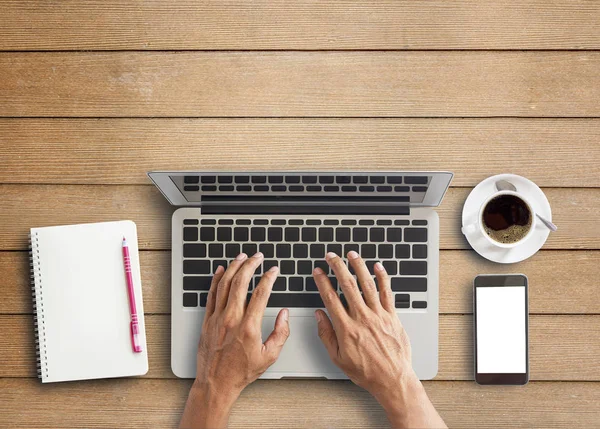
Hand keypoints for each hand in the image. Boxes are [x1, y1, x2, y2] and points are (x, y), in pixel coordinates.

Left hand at [180, 252, 289, 428]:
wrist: (215, 383)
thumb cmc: (241, 372)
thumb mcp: (269, 356)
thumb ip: (281, 333)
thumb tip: (284, 314)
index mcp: (249, 327)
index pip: (260, 293)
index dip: (269, 278)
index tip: (274, 270)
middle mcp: (231, 319)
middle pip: (241, 282)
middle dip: (251, 265)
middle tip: (258, 257)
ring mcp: (217, 318)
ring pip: (224, 284)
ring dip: (234, 267)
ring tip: (242, 257)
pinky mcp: (207, 321)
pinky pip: (211, 295)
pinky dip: (216, 280)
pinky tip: (221, 271)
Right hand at [313, 251, 445, 428]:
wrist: (392, 379)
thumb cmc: (366, 372)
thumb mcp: (338, 358)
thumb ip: (326, 334)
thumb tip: (319, 315)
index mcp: (346, 328)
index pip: (331, 298)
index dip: (322, 282)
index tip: (318, 272)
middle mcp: (362, 318)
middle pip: (348, 285)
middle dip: (338, 267)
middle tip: (331, 256)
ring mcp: (379, 315)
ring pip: (367, 284)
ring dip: (359, 266)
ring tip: (351, 254)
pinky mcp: (392, 316)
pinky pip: (387, 292)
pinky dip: (383, 278)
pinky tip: (378, 267)